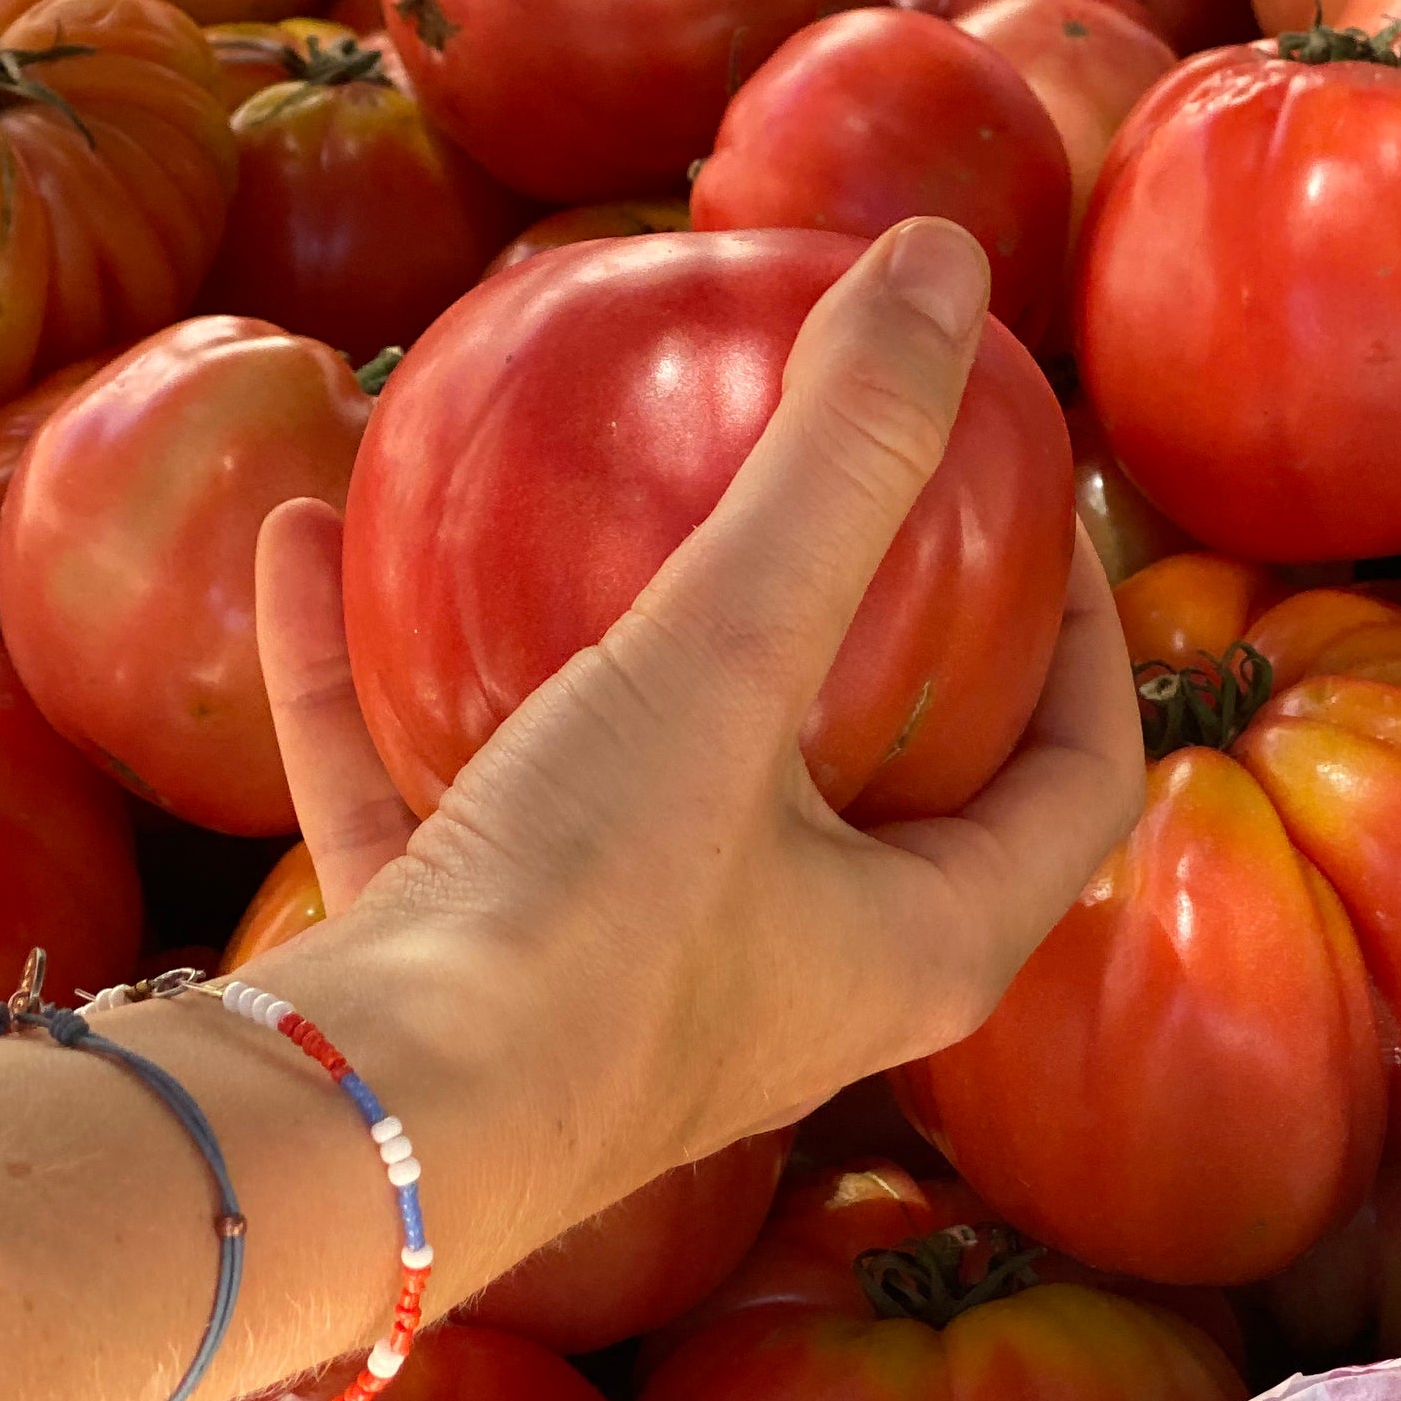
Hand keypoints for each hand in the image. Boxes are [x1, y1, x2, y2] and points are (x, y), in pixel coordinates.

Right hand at [253, 219, 1143, 1258]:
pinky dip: (387, 690)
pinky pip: (440, 803)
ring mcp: (619, 992)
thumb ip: (840, 465)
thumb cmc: (598, 921)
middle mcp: (797, 986)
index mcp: (922, 943)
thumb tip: (943, 263)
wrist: (362, 1137)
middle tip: (844, 495)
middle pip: (885, 794)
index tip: (1039, 510)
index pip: (1076, 784)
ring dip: (611, 651)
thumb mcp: (731, 660)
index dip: (1091, 648)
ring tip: (582, 506)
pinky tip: (310, 544)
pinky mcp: (467, 981)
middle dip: (868, 648)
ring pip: (645, 793)